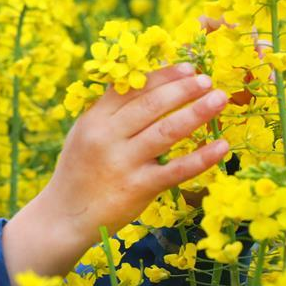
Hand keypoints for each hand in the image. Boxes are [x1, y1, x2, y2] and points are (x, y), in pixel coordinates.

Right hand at [49, 63, 228, 241]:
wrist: (63, 217)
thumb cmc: (79, 173)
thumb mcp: (83, 135)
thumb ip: (109, 113)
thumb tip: (147, 85)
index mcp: (93, 120)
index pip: (132, 89)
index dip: (163, 76)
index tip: (187, 68)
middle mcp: (106, 138)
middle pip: (151, 105)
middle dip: (184, 89)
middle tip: (208, 81)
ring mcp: (122, 163)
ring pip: (167, 132)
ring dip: (197, 112)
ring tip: (220, 99)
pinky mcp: (137, 188)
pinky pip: (176, 170)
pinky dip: (202, 157)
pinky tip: (222, 146)